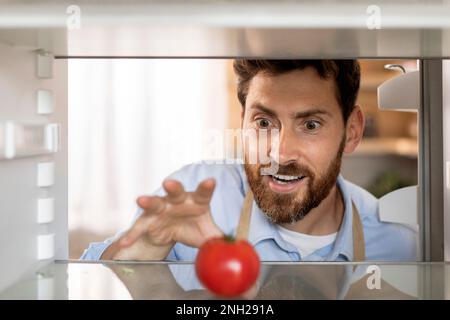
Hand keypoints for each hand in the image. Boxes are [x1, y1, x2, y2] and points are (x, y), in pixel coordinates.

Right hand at [107, 178, 223, 259]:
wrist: (173, 234)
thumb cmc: (193, 227)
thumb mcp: (207, 235)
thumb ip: (219, 239)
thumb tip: (236, 247)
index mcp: (196, 201)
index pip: (203, 193)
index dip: (206, 187)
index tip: (210, 181)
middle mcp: (177, 201)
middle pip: (175, 192)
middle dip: (172, 186)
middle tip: (169, 183)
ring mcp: (161, 209)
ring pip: (154, 203)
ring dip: (148, 201)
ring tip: (140, 199)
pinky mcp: (149, 221)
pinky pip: (140, 228)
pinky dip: (132, 235)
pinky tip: (125, 242)